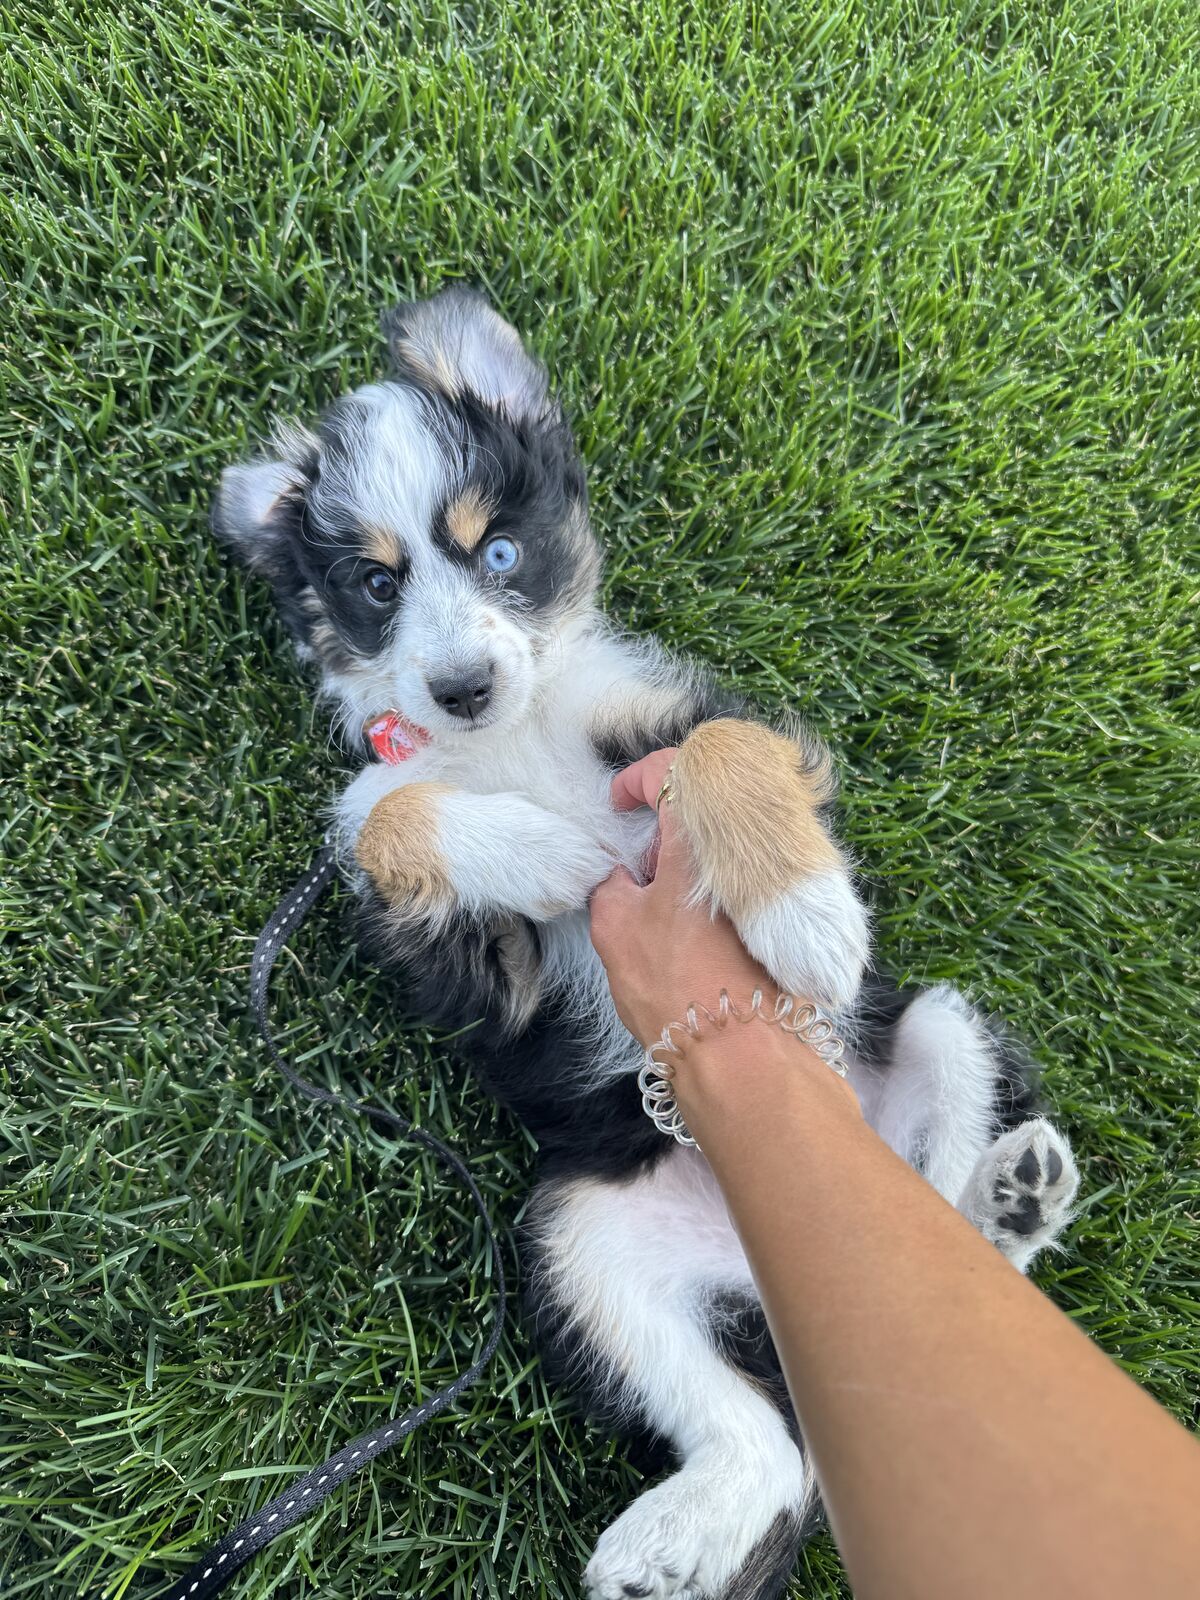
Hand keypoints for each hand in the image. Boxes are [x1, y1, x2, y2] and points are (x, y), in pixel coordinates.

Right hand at [590, 749, 776, 1047]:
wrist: (737, 1053)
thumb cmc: (675, 989)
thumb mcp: (614, 927)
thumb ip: (611, 882)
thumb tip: (623, 874)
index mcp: (700, 842)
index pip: (676, 771)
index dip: (641, 778)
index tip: (620, 803)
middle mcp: (744, 853)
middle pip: (708, 807)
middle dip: (667, 827)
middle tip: (642, 866)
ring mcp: (771, 885)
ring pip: (728, 843)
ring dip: (691, 860)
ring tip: (664, 905)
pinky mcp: (784, 917)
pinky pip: (746, 876)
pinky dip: (714, 886)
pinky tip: (694, 927)